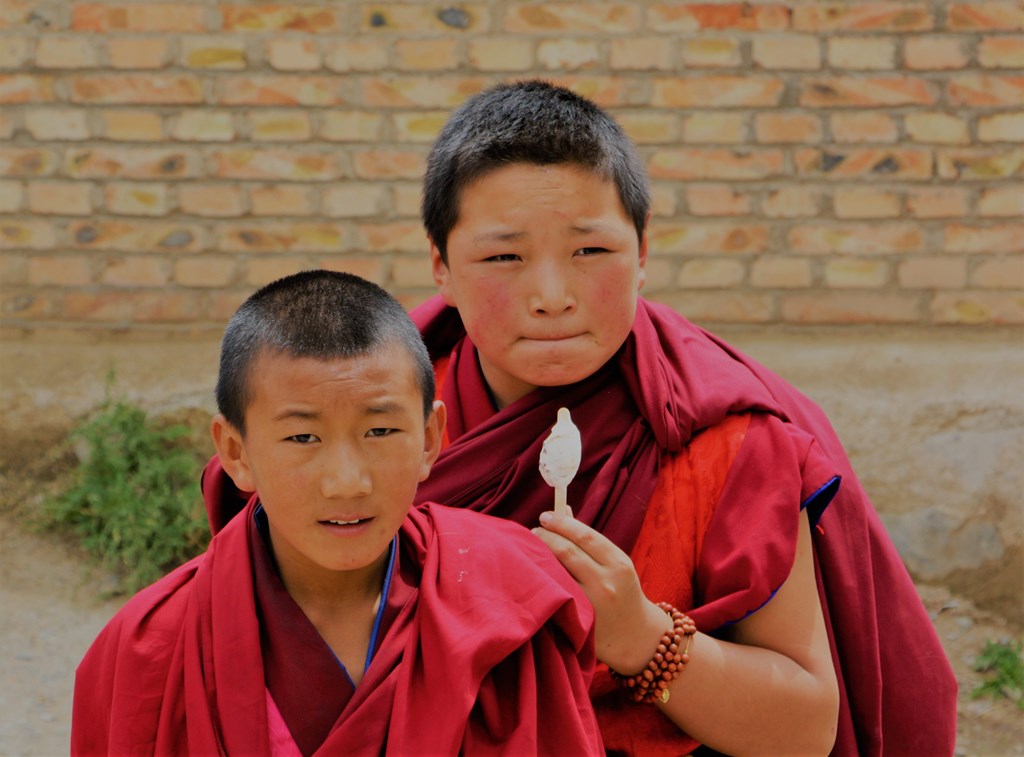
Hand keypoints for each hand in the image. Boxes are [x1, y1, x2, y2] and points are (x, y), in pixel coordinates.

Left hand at [533, 511, 672, 672]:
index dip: (562, 523)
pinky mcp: (579, 620)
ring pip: (559, 573)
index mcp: (619, 563)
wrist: (636, 636)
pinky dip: (544, 581)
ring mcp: (592, 603)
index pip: (585, 535)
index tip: (545, 516)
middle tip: (533, 532)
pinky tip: (533, 573)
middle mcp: (607, 582)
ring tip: (529, 548)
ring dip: (540, 557)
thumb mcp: (615, 564)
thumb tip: (563, 510)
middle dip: (546, 537)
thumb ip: (590, 540)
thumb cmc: (622, 592)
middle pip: (568, 552)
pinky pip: (557, 594)